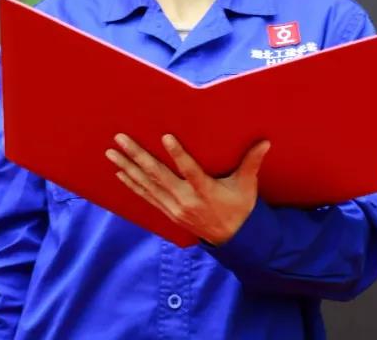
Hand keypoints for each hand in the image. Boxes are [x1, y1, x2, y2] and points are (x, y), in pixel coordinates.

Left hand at [105, 133, 270, 245]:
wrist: (232, 239)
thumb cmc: (240, 207)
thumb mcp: (247, 186)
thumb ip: (251, 163)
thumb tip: (265, 142)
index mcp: (206, 191)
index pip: (190, 171)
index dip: (178, 154)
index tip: (165, 137)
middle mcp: (186, 200)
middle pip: (158, 176)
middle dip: (137, 156)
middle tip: (121, 139)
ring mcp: (174, 208)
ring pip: (147, 185)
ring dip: (128, 167)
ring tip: (111, 153)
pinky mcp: (168, 212)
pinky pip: (146, 196)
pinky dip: (132, 184)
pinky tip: (120, 172)